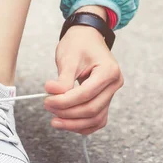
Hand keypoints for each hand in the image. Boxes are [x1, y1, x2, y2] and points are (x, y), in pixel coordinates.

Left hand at [43, 13, 123, 134]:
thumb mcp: (68, 58)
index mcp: (109, 71)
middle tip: (48, 107)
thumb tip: (53, 94)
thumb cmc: (79, 44)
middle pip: (92, 109)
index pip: (86, 94)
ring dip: (74, 123)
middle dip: (68, 113)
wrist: (86, 37)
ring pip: (95, 118)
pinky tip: (67, 124)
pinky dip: (83, 125)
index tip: (47, 100)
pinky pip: (97, 119)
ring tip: (55, 121)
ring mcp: (111, 93)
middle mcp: (114, 84)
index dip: (65, 101)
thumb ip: (62, 79)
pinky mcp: (104, 100)